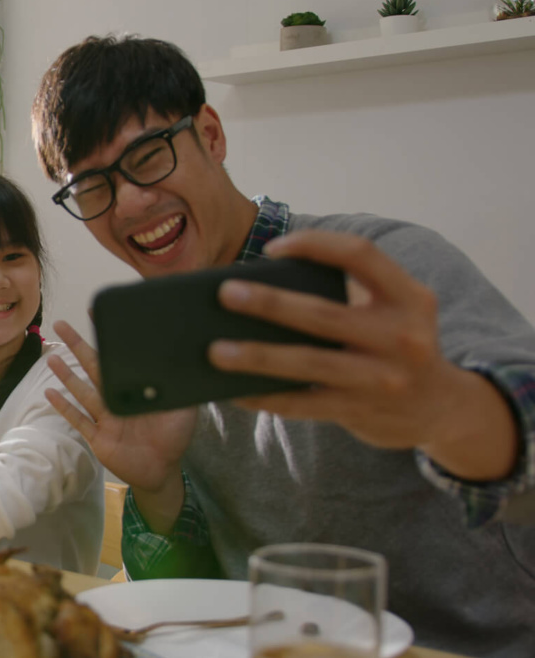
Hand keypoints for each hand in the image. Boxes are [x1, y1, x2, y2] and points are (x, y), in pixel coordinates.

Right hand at [45, 320, 196, 493]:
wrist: (163, 471)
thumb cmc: (174, 437)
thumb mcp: (184, 410)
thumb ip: (181, 388)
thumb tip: (182, 362)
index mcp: (135, 388)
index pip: (119, 357)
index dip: (107, 336)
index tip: (95, 313)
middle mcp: (116, 398)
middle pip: (94, 367)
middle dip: (78, 346)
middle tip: (62, 325)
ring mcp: (105, 418)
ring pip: (82, 392)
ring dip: (67, 375)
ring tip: (52, 357)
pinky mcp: (98, 438)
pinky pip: (79, 421)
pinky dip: (64, 408)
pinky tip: (50, 394)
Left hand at [208, 230, 516, 478]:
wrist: (443, 408)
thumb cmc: (397, 345)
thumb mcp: (396, 311)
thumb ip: (352, 295)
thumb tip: (263, 290)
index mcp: (408, 296)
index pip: (360, 255)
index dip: (314, 245)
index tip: (271, 250)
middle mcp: (401, 335)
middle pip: (323, 313)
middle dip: (269, 303)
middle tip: (225, 293)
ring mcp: (382, 378)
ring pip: (308, 363)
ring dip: (256, 356)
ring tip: (214, 351)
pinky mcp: (362, 412)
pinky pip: (303, 404)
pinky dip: (265, 397)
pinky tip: (234, 391)